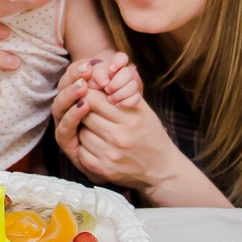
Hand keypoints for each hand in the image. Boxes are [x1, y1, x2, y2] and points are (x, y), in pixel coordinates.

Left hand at [54, 85, 185, 193]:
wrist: (160, 169)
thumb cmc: (151, 135)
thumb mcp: (144, 111)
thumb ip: (126, 92)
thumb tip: (109, 72)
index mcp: (130, 119)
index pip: (95, 99)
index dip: (88, 93)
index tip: (89, 93)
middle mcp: (119, 137)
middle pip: (85, 115)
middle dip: (85, 110)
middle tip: (90, 111)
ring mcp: (110, 154)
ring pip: (81, 132)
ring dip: (84, 128)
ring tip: (95, 128)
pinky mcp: (103, 169)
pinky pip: (81, 151)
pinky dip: (84, 146)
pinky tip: (95, 143)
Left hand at [82, 53, 143, 108]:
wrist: (93, 105)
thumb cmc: (82, 87)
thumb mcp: (78, 78)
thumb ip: (79, 73)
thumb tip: (94, 76)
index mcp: (112, 66)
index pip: (121, 57)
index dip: (118, 62)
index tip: (110, 69)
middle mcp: (123, 74)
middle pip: (127, 72)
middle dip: (116, 82)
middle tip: (106, 89)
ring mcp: (130, 85)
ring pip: (133, 85)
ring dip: (120, 93)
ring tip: (110, 99)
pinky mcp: (133, 98)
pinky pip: (136, 98)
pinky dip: (127, 101)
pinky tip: (118, 105)